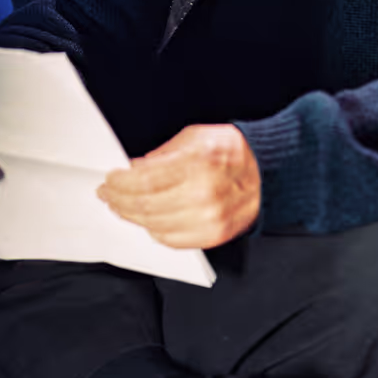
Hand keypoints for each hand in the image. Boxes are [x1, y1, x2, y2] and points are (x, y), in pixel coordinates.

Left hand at [97, 123, 260, 248]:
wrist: (269, 174)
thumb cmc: (234, 151)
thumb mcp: (196, 137)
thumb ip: (163, 153)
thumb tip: (134, 169)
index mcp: (198, 163)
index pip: (145, 180)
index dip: (120, 183)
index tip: (109, 180)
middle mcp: (203, 194)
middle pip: (145, 205)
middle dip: (119, 200)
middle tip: (108, 194)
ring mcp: (209, 219)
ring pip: (155, 225)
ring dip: (132, 216)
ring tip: (122, 207)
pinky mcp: (213, 236)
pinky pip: (172, 240)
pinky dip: (154, 231)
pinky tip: (146, 220)